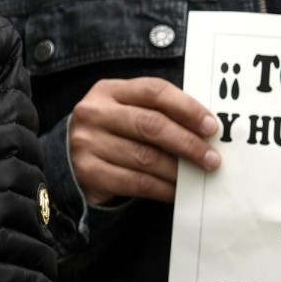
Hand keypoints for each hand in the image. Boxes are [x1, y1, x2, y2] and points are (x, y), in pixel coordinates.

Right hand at [69, 77, 219, 204]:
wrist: (68, 157)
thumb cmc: (113, 131)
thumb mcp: (127, 110)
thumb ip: (159, 111)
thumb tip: (206, 129)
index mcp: (109, 90)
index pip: (154, 91)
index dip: (187, 108)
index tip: (211, 126)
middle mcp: (94, 113)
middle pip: (151, 125)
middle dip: (187, 143)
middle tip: (212, 158)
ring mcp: (87, 143)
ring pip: (145, 157)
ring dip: (178, 170)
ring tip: (199, 176)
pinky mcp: (88, 172)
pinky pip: (135, 182)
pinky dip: (162, 188)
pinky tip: (177, 191)